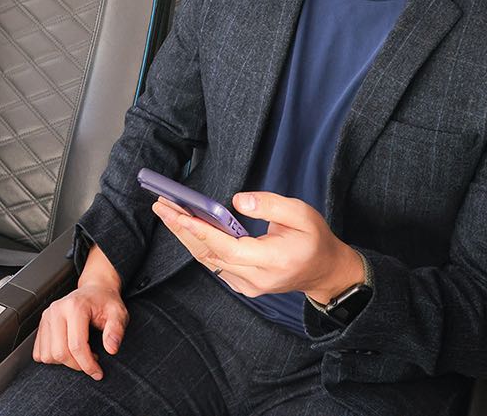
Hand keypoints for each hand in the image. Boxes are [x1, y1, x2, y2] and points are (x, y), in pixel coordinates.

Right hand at [33, 247, 128, 379]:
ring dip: (64, 362)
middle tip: (90, 363)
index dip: (88, 364)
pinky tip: (67, 351)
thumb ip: (116, 331)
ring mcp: (47, 316)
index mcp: (75, 306)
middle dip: (77, 365)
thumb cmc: (106, 302)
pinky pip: (39, 352)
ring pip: (47, 355)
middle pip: (59, 352)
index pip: (76, 345)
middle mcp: (57, 310)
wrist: (95, 290)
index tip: (98, 372)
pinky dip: (53, 358)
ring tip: (79, 354)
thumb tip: (111, 348)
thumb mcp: (118, 314)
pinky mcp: (42, 323)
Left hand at [152, 192, 363, 302]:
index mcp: (272, 260)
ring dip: (186, 235)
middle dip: (182, 228)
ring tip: (167, 210)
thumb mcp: (302, 214)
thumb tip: (236, 201)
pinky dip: (197, 244)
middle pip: (210, 253)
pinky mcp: (242, 285)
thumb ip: (270, 205)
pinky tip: (184, 226)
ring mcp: (247, 285)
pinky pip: (214, 265)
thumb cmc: (315, 239)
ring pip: (208, 260)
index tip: (178, 214)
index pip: (227, 248)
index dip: (200, 231)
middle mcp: (255, 278)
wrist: (325, 272)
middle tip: (161, 204)